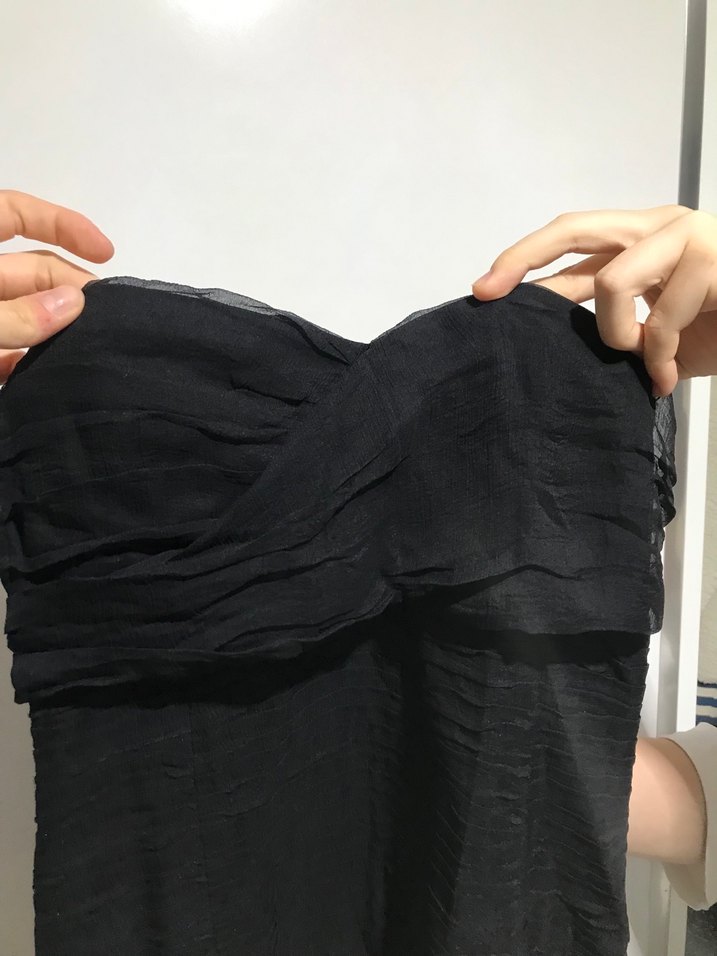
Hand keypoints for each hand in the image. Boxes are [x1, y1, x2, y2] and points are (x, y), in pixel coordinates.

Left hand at [0, 189, 113, 382]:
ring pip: (24, 318)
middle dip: (71, 290)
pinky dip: (27, 367)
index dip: (62, 224)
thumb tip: (73, 303)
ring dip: (57, 332)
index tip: (106, 253)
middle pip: (29, 273)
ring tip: (92, 352)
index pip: (14, 213)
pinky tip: (52, 380)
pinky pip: (6, 357)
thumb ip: (13, 314)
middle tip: (108, 321)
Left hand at [471, 205, 716, 396]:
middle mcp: (657, 227)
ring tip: (642, 360)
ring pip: (613, 282)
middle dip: (523, 259)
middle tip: (490, 292)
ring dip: (617, 335)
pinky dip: (658, 358)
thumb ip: (607, 319)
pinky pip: (659, 319)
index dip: (522, 260)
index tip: (481, 291)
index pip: (569, 238)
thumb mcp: (651, 327)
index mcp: (639, 239)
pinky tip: (666, 376)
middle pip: (573, 228)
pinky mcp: (713, 259)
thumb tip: (545, 330)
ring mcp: (687, 237)